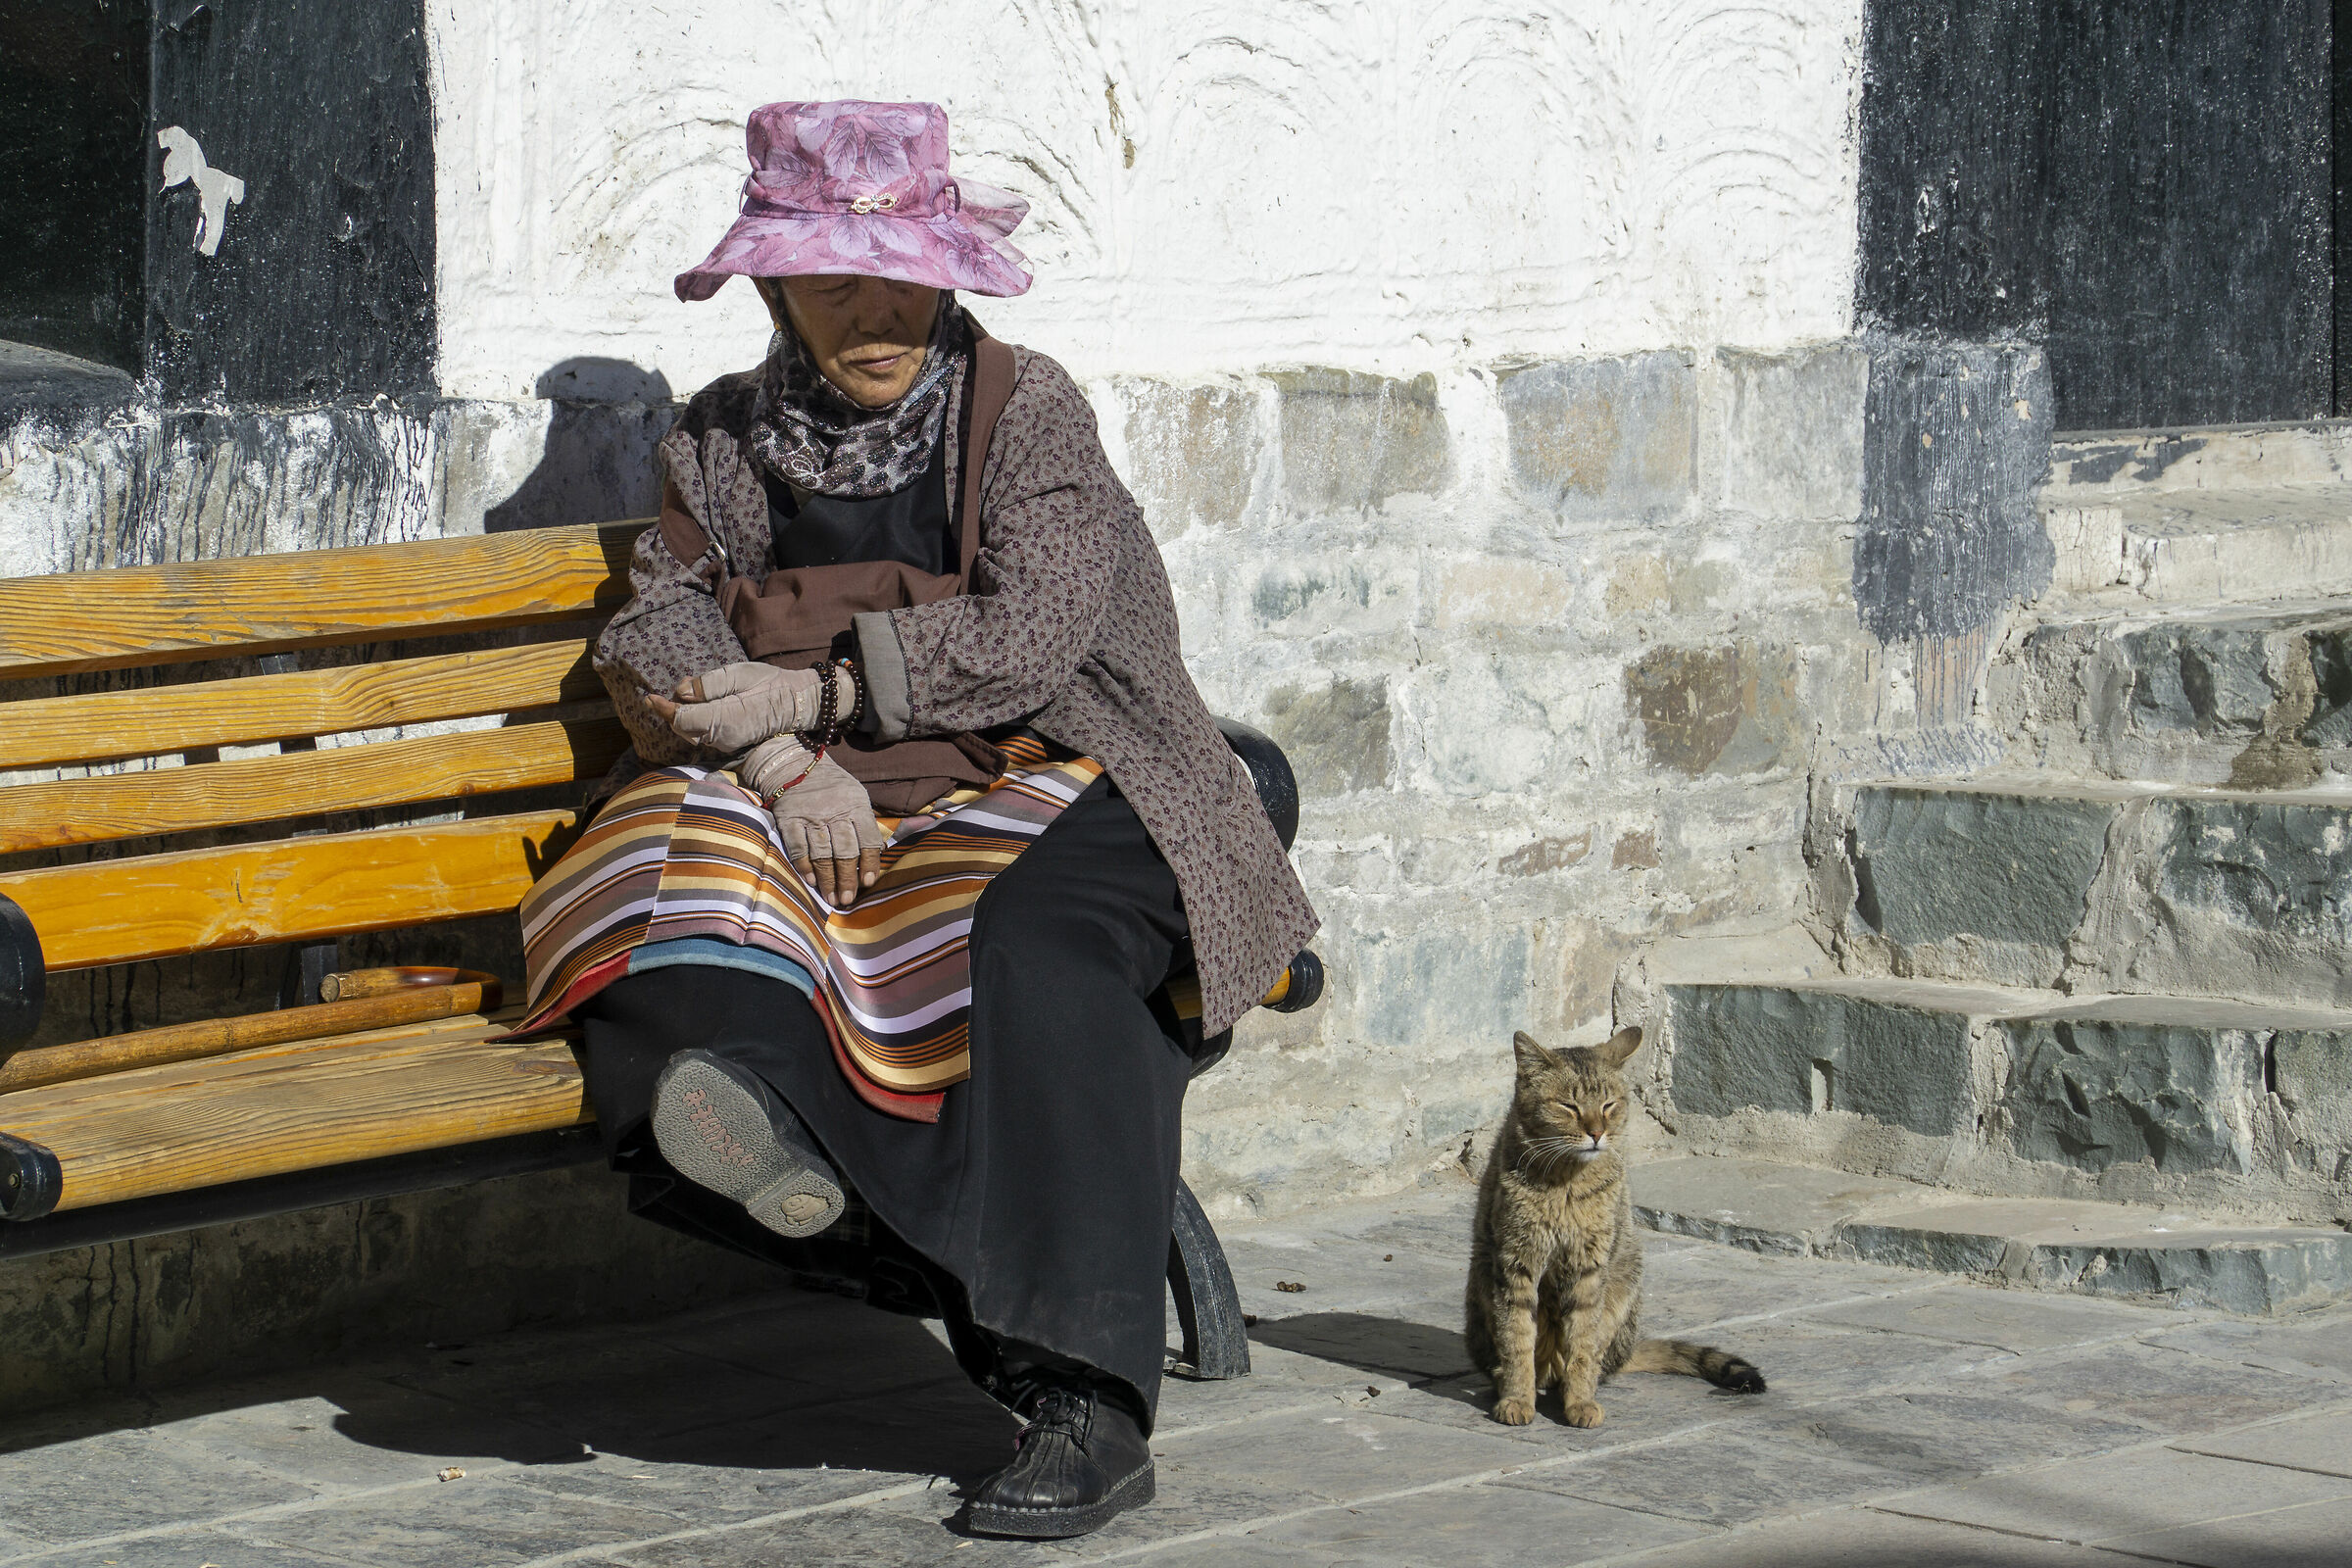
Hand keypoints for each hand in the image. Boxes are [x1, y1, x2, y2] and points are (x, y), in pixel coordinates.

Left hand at [649, 662, 832, 752]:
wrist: (799, 702)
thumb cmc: (770, 683)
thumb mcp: (738, 674)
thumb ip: (707, 685)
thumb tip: (681, 693)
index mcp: (722, 719)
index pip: (681, 718)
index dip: (662, 708)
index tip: (649, 697)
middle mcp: (721, 737)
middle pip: (682, 728)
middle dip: (672, 710)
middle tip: (678, 687)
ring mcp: (727, 743)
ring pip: (692, 732)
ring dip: (685, 714)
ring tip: (691, 692)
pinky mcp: (731, 742)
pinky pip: (704, 733)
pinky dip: (696, 720)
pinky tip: (702, 704)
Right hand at [741, 737, 882, 906]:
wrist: (794, 765)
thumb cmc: (832, 787)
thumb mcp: (856, 795)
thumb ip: (865, 822)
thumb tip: (878, 854)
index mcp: (856, 804)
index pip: (868, 838)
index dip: (869, 862)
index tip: (867, 882)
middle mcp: (834, 810)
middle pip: (845, 850)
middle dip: (847, 878)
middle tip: (848, 899)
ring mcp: (810, 815)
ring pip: (822, 853)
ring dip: (827, 878)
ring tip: (832, 898)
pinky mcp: (788, 819)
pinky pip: (797, 846)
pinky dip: (804, 865)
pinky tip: (811, 880)